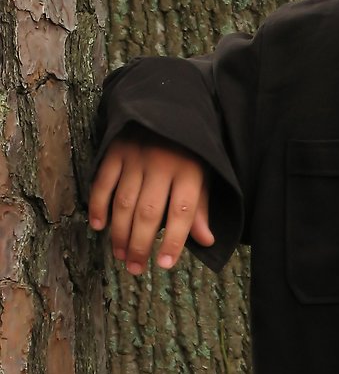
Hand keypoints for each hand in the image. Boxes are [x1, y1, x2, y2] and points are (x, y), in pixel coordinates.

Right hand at [88, 130, 212, 273]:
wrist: (167, 105)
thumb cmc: (189, 149)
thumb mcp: (204, 174)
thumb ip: (200, 207)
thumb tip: (206, 240)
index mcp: (190, 172)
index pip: (183, 212)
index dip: (174, 241)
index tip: (165, 265)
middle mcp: (162, 165)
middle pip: (149, 213)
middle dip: (141, 245)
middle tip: (136, 268)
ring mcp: (136, 158)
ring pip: (125, 202)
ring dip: (120, 233)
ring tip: (121, 255)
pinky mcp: (115, 151)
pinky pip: (104, 182)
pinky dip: (99, 206)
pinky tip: (98, 226)